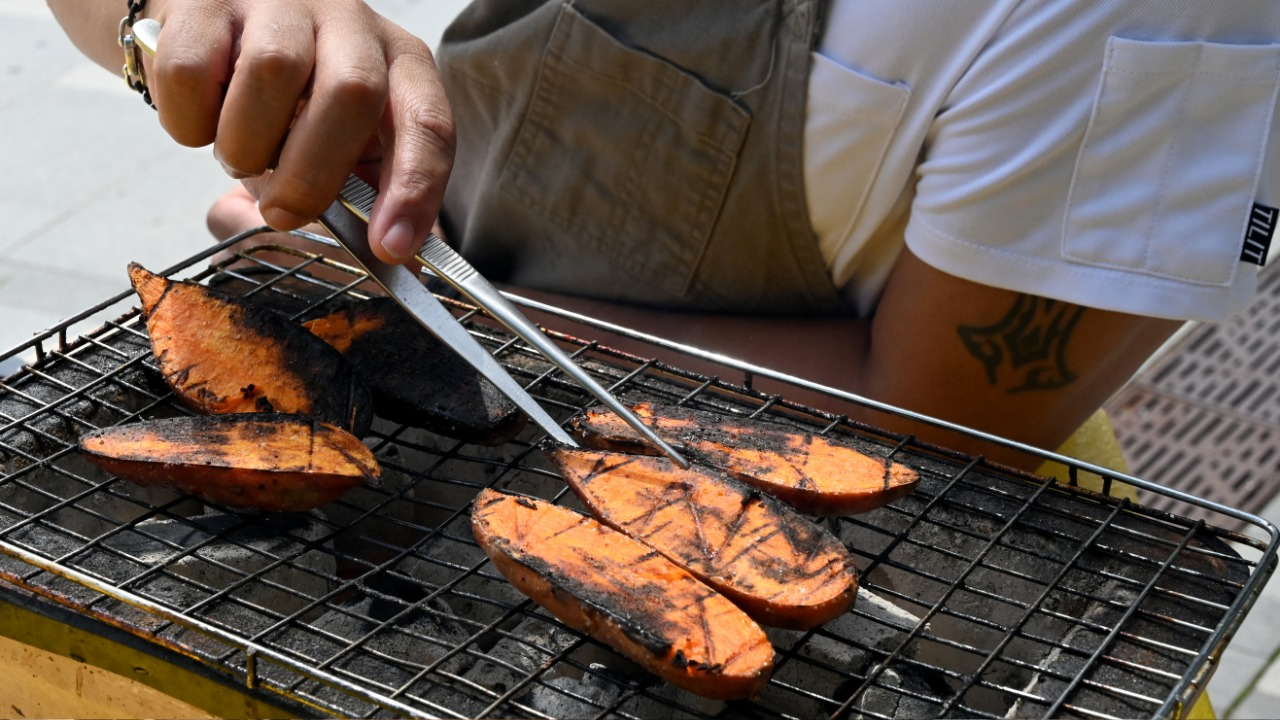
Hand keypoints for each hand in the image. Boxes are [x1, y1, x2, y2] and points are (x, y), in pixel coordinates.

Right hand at [146, 0, 453, 264]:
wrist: (210, 33)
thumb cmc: (287, 108)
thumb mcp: (335, 154)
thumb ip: (355, 210)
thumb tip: (384, 263)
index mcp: (399, 65)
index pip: (429, 124)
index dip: (415, 190)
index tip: (389, 248)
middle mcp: (350, 24)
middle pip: (352, 93)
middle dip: (314, 175)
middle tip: (284, 212)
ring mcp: (278, 4)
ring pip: (270, 75)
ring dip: (247, 147)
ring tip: (241, 157)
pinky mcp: (204, 3)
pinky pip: (193, 72)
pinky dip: (189, 122)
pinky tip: (201, 122)